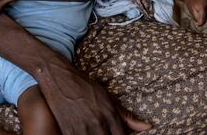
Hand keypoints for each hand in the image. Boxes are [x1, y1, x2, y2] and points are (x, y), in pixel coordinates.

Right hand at [35, 57, 151, 134]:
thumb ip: (127, 116)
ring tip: (94, 132)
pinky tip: (84, 133)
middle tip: (104, 131)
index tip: (116, 134)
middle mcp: (98, 123)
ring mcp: (83, 129)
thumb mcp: (108, 98)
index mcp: (110, 115)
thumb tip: (147, 127)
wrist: (59, 78)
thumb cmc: (85, 86)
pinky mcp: (68, 131)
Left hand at [184, 0, 206, 26]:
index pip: (203, 17)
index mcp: (202, 5)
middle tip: (200, 15)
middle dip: (205, 18)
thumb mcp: (192, 12)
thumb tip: (200, 24)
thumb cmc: (192, 3)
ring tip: (204, 12)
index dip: (201, 22)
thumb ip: (197, 19)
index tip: (198, 24)